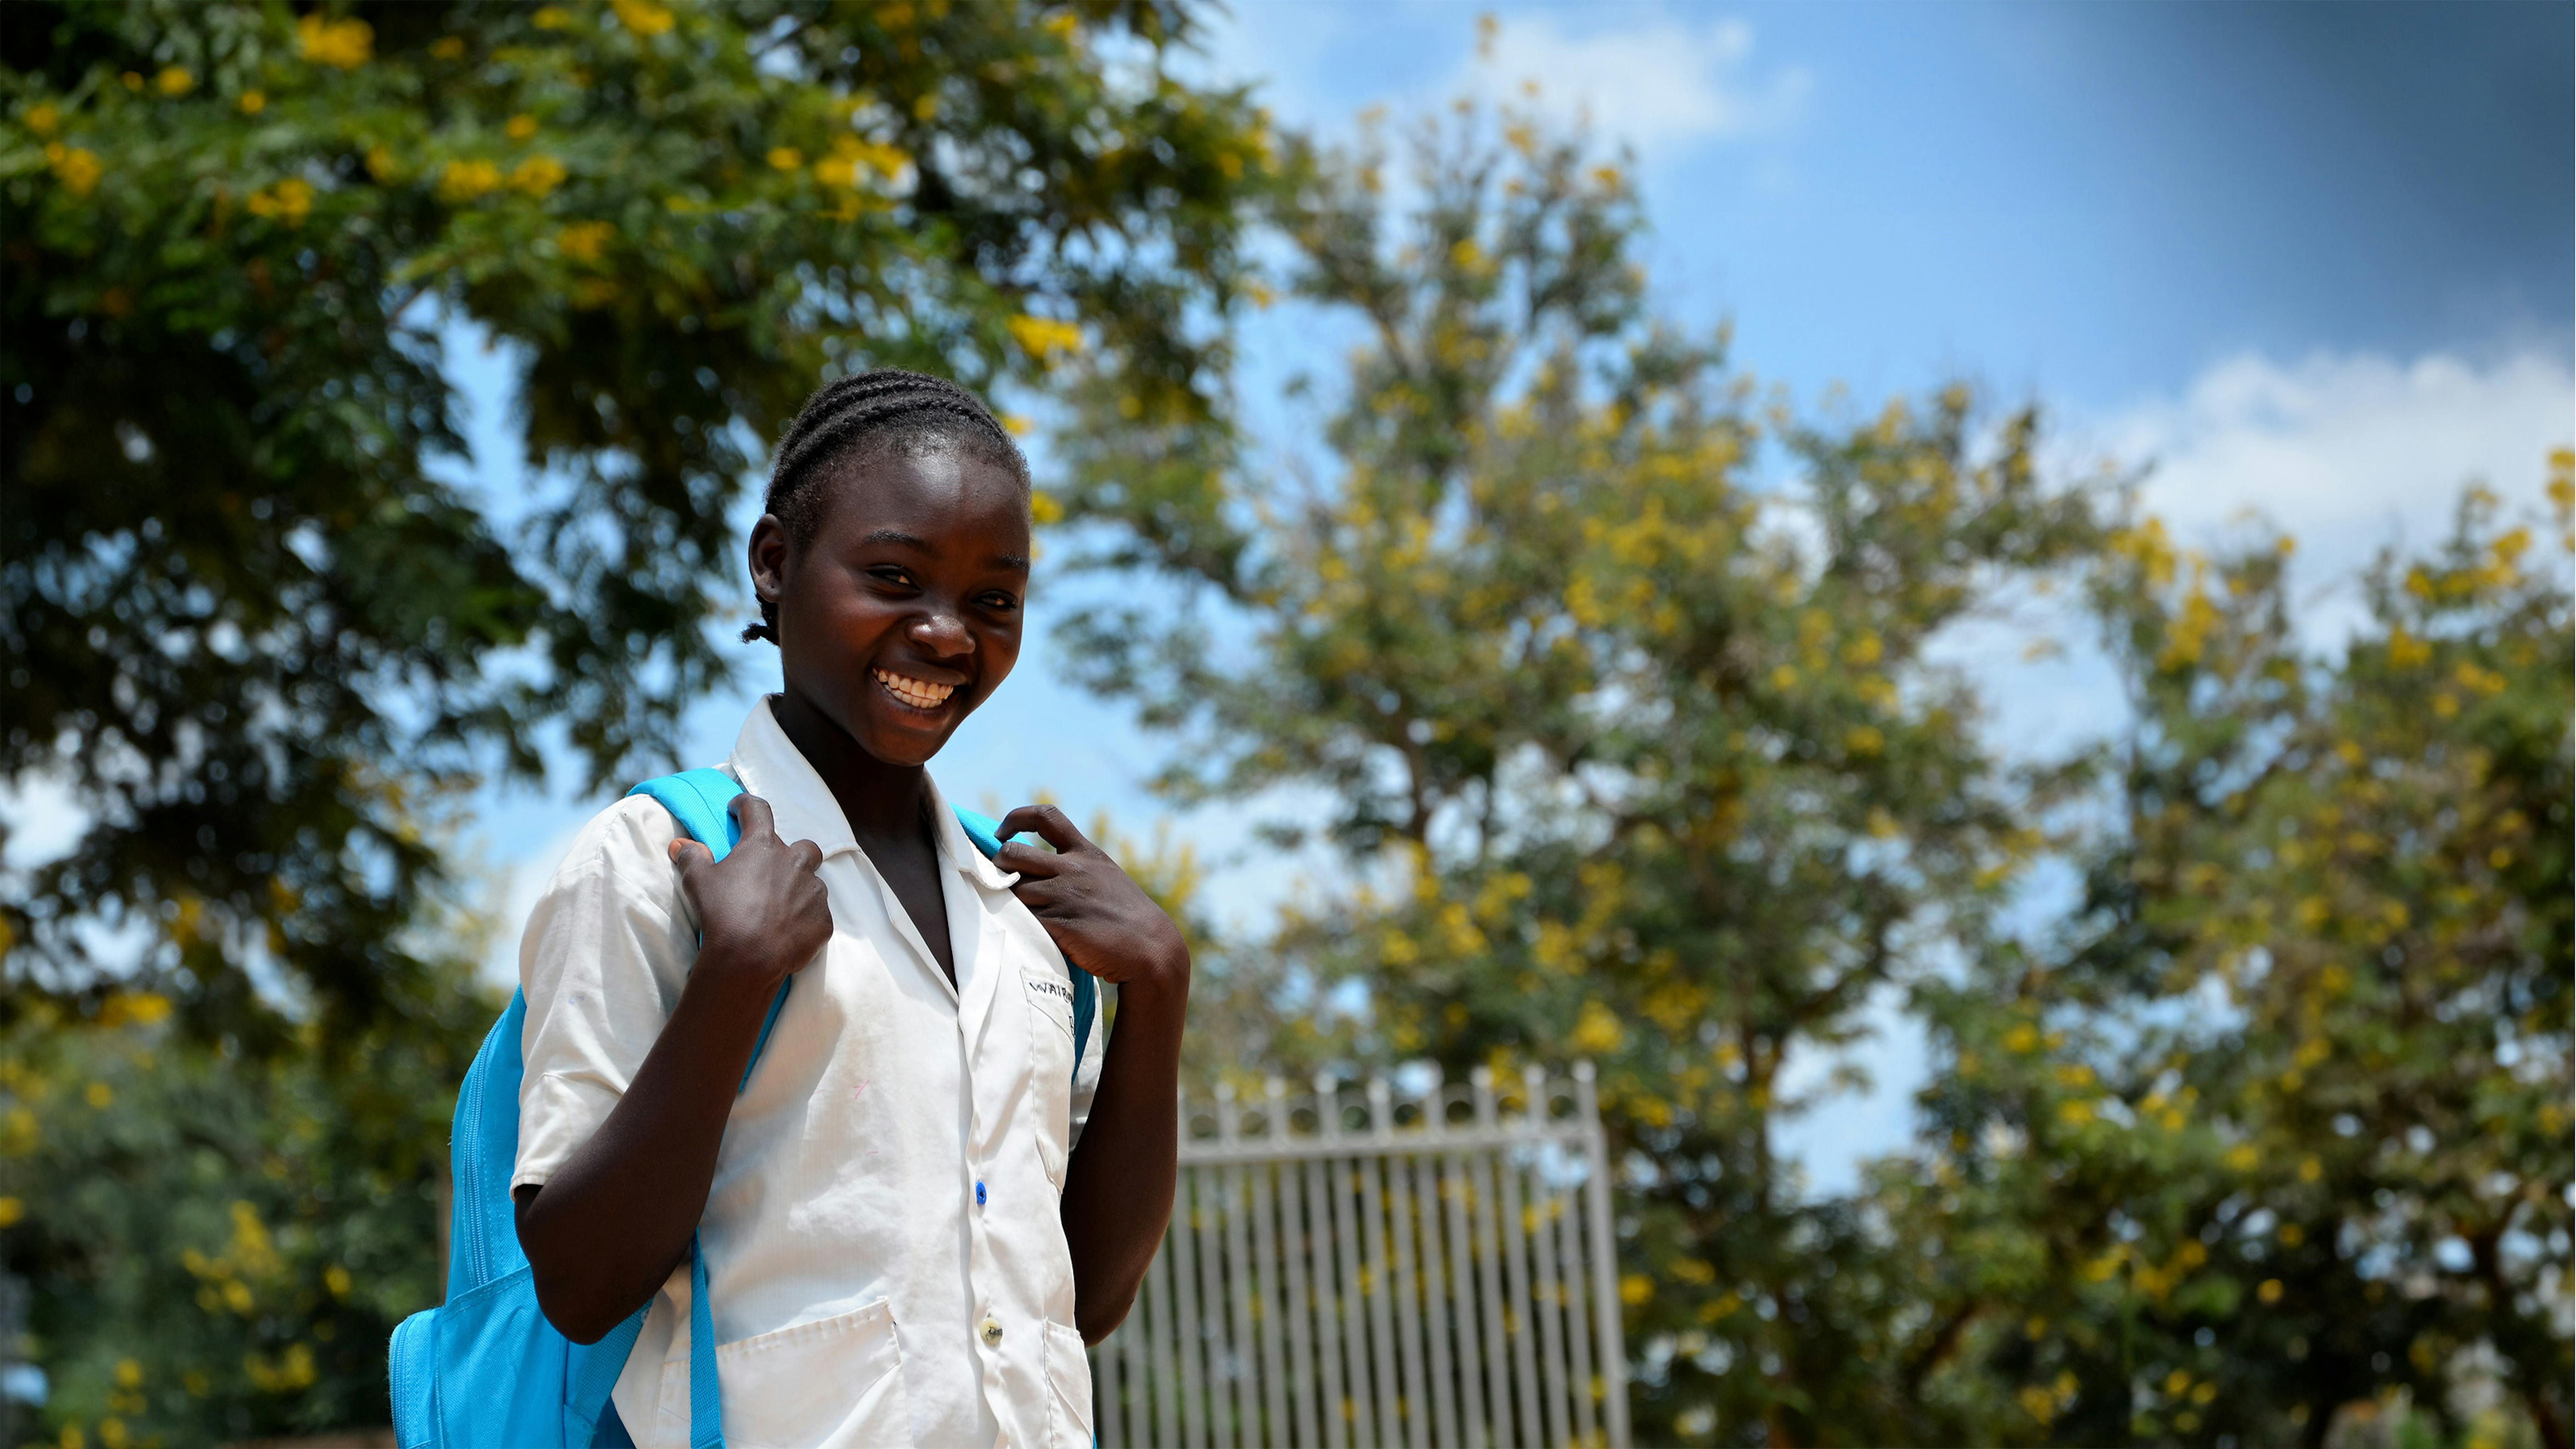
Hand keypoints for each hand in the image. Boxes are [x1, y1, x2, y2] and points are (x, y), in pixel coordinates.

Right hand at [668, 792, 831, 989]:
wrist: (748, 958)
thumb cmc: (721, 913)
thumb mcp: (697, 881)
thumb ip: (691, 857)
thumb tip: (681, 844)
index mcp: (764, 846)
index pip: (758, 810)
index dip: (746, 806)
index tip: (738, 809)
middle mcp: (796, 863)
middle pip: (804, 848)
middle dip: (791, 854)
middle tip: (770, 870)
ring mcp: (814, 893)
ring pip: (812, 883)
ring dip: (798, 889)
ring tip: (777, 907)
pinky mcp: (823, 921)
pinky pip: (816, 915)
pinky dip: (804, 919)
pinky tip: (787, 930)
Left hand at [994, 805, 1189, 998]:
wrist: (1151, 949)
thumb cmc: (1127, 918)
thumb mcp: (1106, 878)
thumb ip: (1077, 869)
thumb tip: (1036, 870)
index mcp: (1086, 853)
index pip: (1046, 817)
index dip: (1016, 818)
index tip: (1002, 834)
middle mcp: (1072, 869)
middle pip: (1014, 854)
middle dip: (999, 866)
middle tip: (999, 881)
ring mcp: (1064, 896)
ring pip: (1014, 890)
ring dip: (1009, 903)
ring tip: (1021, 916)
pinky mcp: (1059, 925)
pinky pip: (1023, 919)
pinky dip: (1020, 926)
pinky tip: (1029, 934)